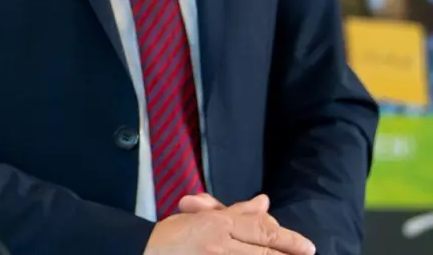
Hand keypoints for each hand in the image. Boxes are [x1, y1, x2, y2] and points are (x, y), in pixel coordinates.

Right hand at [145, 195, 315, 254]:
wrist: (142, 252)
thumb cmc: (170, 236)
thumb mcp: (200, 217)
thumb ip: (234, 211)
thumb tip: (265, 201)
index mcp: (217, 224)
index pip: (261, 231)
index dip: (288, 239)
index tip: (308, 247)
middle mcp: (219, 243)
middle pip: (264, 250)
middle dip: (288, 252)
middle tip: (308, 253)